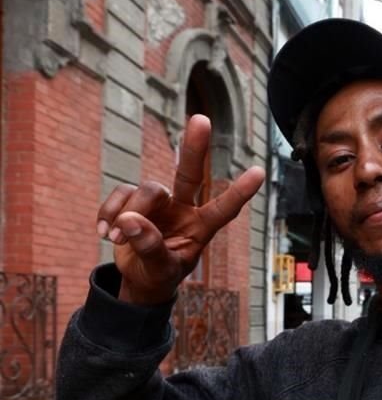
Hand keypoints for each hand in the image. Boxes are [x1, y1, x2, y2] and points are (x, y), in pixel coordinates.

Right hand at [97, 115, 265, 304]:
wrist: (139, 279)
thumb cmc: (160, 274)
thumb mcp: (161, 270)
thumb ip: (150, 249)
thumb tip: (131, 222)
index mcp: (201, 227)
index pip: (224, 208)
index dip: (240, 191)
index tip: (259, 171)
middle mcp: (183, 208)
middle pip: (190, 174)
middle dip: (195, 148)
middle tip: (202, 119)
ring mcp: (159, 202)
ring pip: (147, 191)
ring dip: (129, 214)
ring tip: (117, 239)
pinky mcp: (133, 200)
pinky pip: (121, 193)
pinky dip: (109, 212)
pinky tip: (105, 232)